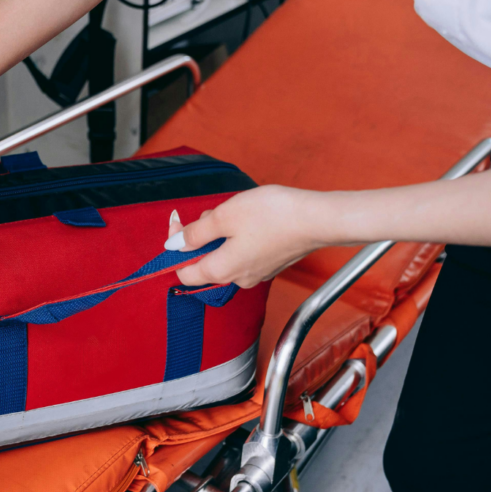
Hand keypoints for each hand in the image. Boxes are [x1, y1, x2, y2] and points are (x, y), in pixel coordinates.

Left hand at [164, 186, 329, 288]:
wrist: (316, 219)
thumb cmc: (271, 215)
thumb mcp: (223, 217)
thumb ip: (195, 233)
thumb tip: (174, 245)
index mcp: (221, 271)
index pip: (184, 273)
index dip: (176, 248)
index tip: (180, 224)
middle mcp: (237, 279)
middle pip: (205, 261)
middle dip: (202, 235)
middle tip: (215, 212)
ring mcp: (256, 273)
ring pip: (225, 254)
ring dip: (222, 233)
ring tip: (236, 212)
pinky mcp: (270, 264)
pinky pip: (244, 253)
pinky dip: (240, 237)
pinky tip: (252, 219)